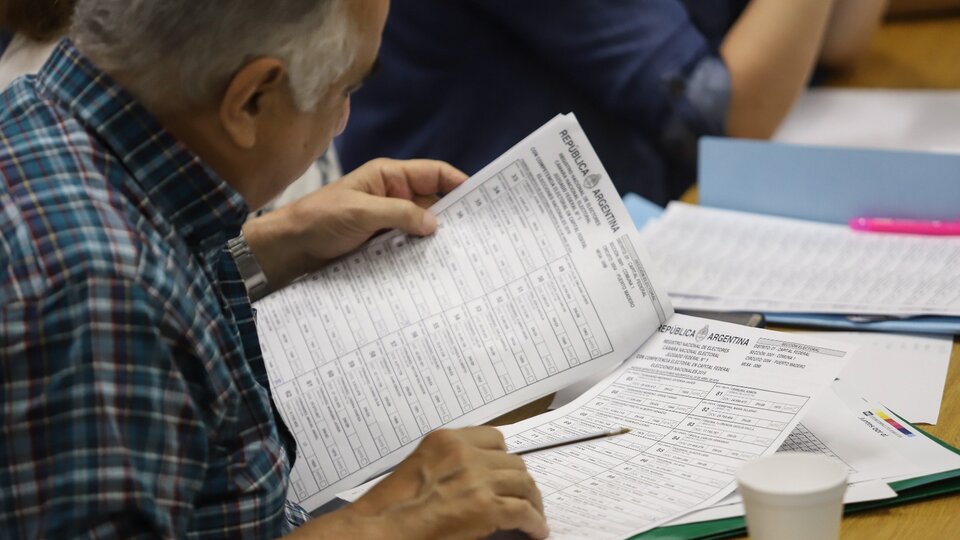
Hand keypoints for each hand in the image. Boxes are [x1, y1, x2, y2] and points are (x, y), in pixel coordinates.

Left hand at [243, 158, 466, 290]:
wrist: (290, 247)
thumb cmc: (319, 219)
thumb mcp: (361, 212)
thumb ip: (400, 214)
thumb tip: (435, 225)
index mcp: (389, 176)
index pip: (434, 173)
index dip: (459, 182)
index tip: (482, 199)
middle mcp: (393, 196)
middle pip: (434, 202)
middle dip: (453, 216)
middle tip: (478, 235)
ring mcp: (389, 221)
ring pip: (423, 227)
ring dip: (437, 239)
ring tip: (461, 254)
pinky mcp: (382, 243)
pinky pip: (409, 246)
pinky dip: (421, 254)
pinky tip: (434, 266)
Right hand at [353, 427, 548, 538]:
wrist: (382, 531)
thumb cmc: (388, 509)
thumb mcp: (417, 470)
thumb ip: (446, 466)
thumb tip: (471, 482)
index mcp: (445, 441)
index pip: (493, 438)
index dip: (503, 458)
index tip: (506, 471)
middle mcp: (465, 454)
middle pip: (512, 462)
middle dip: (519, 481)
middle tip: (523, 497)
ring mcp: (478, 479)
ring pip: (524, 484)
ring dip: (532, 501)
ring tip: (534, 515)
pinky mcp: (487, 507)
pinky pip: (524, 512)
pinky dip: (535, 523)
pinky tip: (536, 531)